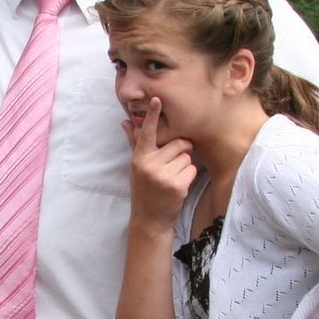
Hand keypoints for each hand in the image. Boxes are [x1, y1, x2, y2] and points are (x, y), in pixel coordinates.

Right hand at [123, 97, 196, 229]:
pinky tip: (178, 186)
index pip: (147, 132)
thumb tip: (125, 122)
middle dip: (180, 153)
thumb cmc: (144, 189)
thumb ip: (135, 142)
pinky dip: (189, 177)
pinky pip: (192, 170)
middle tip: (170, 167)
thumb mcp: (136, 166)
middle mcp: (149, 165)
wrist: (149, 219)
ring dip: (184, 167)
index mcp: (139, 157)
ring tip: (172, 178)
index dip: (153, 115)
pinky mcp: (176, 186)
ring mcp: (162, 176)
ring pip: (187, 157)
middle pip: (178, 144)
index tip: (158, 99)